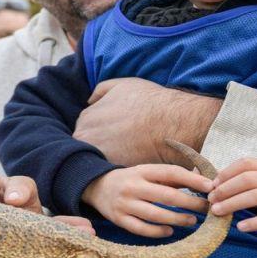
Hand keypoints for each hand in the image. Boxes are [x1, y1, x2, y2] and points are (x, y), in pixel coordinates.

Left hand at [73, 79, 220, 165]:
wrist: (170, 123)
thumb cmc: (149, 102)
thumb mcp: (122, 85)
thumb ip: (101, 91)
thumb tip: (89, 101)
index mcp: (86, 119)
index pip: (85, 130)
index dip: (100, 133)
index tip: (114, 135)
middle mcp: (85, 138)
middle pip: (88, 146)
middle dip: (100, 147)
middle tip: (122, 146)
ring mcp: (97, 156)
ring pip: (98, 161)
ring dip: (107, 159)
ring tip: (127, 156)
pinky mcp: (112, 170)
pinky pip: (111, 172)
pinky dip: (118, 169)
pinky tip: (131, 164)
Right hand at [81, 165, 211, 237]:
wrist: (97, 187)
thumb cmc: (131, 180)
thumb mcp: (147, 172)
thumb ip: (171, 177)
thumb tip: (203, 182)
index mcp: (142, 170)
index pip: (171, 173)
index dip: (192, 179)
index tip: (210, 186)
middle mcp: (132, 186)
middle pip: (167, 196)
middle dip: (191, 203)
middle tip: (207, 208)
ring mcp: (124, 204)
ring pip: (156, 215)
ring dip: (178, 219)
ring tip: (192, 221)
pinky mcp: (118, 220)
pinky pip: (141, 229)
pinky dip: (158, 231)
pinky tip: (170, 231)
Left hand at [209, 159, 256, 238]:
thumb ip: (252, 185)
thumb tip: (218, 185)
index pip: (248, 163)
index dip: (227, 172)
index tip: (212, 185)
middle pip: (250, 179)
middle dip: (226, 189)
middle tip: (211, 201)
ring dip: (235, 203)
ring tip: (219, 212)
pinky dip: (256, 222)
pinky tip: (241, 226)